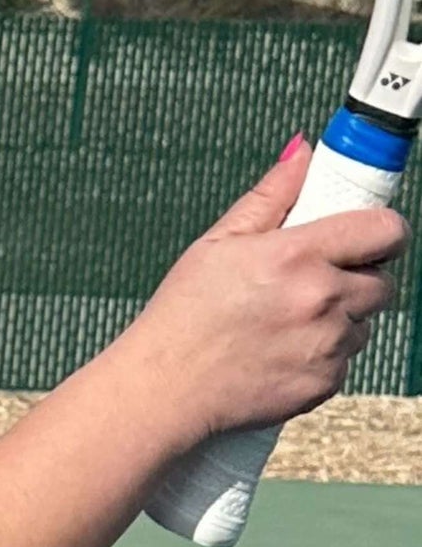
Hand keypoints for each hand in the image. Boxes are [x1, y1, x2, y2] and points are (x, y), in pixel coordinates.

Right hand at [131, 138, 406, 450]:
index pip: (385, 231)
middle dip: (358, 282)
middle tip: (317, 288)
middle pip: (381, 284)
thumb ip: (271, 196)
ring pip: (362, 327)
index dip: (384, 234)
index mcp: (299, 254)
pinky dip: (322, 361)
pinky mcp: (320, 386)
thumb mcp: (218, 243)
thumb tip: (302, 153)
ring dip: (340, 324)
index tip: (371, 241)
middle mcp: (321, 299)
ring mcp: (324, 347)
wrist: (162, 393)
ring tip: (290, 328)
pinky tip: (283, 357)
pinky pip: (342, 365)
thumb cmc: (181, 319)